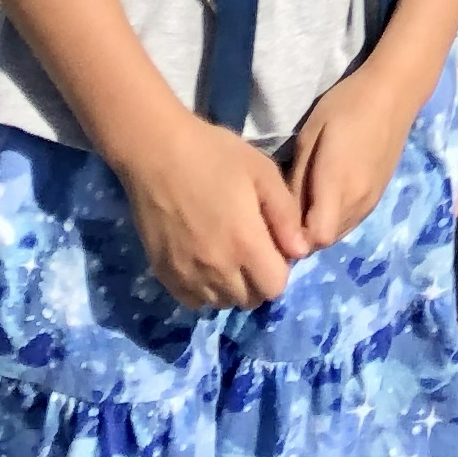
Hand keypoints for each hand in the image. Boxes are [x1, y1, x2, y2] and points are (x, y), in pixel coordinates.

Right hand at [123, 111, 312, 308]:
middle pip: (249, 300)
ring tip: (227, 253)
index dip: (280, 268)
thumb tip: (300, 251)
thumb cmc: (215, 155)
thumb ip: (285, 215)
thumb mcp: (262, 172)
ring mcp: (187, 275)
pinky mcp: (164, 274)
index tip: (272, 244)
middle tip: (251, 247)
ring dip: (232, 287)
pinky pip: (193, 301)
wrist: (157, 153)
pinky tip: (204, 261)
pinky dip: (204, 289)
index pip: (275, 287)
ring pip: (222, 302)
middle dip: (258, 280)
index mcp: (245, 244)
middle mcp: (216, 270)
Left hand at [286, 57, 418, 249]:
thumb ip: (296, 180)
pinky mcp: (378, 197)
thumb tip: (284, 215)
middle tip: (289, 208)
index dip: (294, 237)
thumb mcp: (309, 136)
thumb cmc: (346, 106)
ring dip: (320, 226)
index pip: (315, 239)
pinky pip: (350, 222)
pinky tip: (329, 193)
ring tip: (309, 198)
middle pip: (324, 242)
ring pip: (338, 234)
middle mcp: (357, 202)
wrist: (394, 93)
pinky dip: (335, 218)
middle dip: (303, 234)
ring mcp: (370, 202)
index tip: (279, 219)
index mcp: (337, 185)